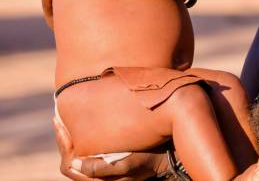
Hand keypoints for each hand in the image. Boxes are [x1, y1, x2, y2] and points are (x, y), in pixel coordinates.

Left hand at [54, 117, 168, 180]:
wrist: (167, 158)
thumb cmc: (148, 160)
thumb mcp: (128, 164)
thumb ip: (103, 168)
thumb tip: (75, 164)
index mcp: (96, 180)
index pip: (69, 165)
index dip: (63, 145)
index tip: (60, 123)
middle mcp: (95, 177)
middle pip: (69, 160)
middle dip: (63, 140)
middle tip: (58, 117)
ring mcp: (100, 170)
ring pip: (77, 156)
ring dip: (71, 138)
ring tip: (66, 120)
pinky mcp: (107, 161)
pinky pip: (87, 152)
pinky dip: (81, 139)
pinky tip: (82, 126)